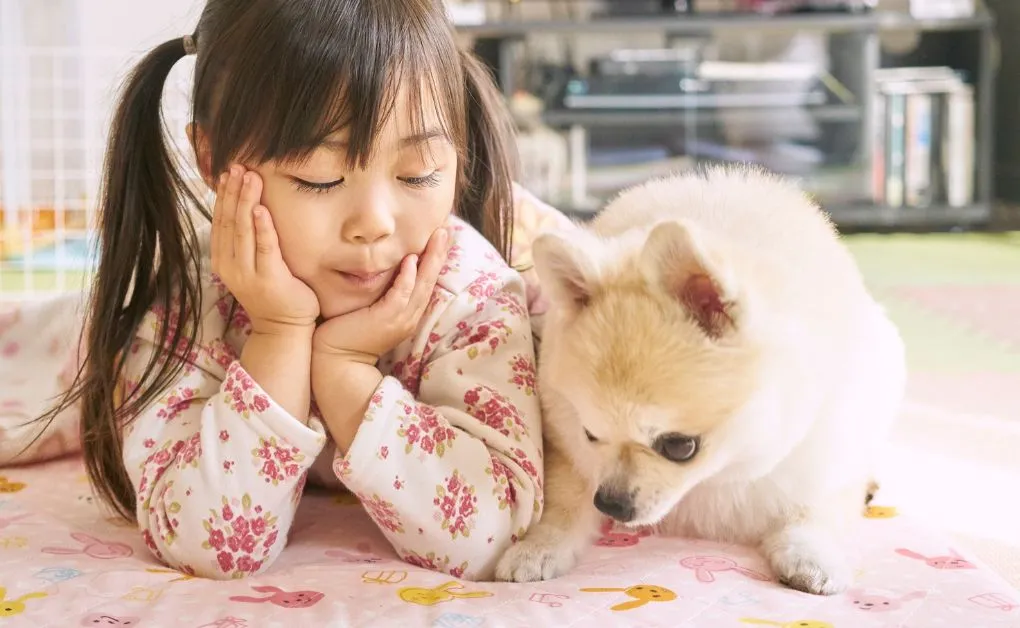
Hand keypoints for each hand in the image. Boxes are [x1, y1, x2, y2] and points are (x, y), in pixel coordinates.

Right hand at [211, 165, 319, 335]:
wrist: (283, 328)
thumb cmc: (272, 292)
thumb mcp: (252, 264)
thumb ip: (246, 240)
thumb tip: (246, 208)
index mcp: (223, 260)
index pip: (220, 220)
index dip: (223, 195)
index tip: (228, 171)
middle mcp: (230, 266)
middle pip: (229, 221)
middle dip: (233, 192)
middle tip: (238, 166)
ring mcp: (248, 274)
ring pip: (243, 230)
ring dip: (246, 201)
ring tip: (249, 177)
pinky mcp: (269, 279)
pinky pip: (265, 248)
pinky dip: (262, 227)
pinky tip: (262, 208)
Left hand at [312, 227, 449, 362]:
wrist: (336, 361)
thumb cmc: (347, 334)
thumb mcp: (369, 309)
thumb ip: (379, 293)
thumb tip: (378, 271)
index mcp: (407, 313)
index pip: (426, 282)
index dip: (434, 260)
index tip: (439, 238)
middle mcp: (409, 316)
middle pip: (430, 280)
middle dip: (439, 254)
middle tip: (446, 230)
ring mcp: (400, 319)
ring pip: (422, 284)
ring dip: (431, 259)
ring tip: (438, 237)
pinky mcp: (387, 319)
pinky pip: (402, 294)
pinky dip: (408, 278)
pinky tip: (412, 261)